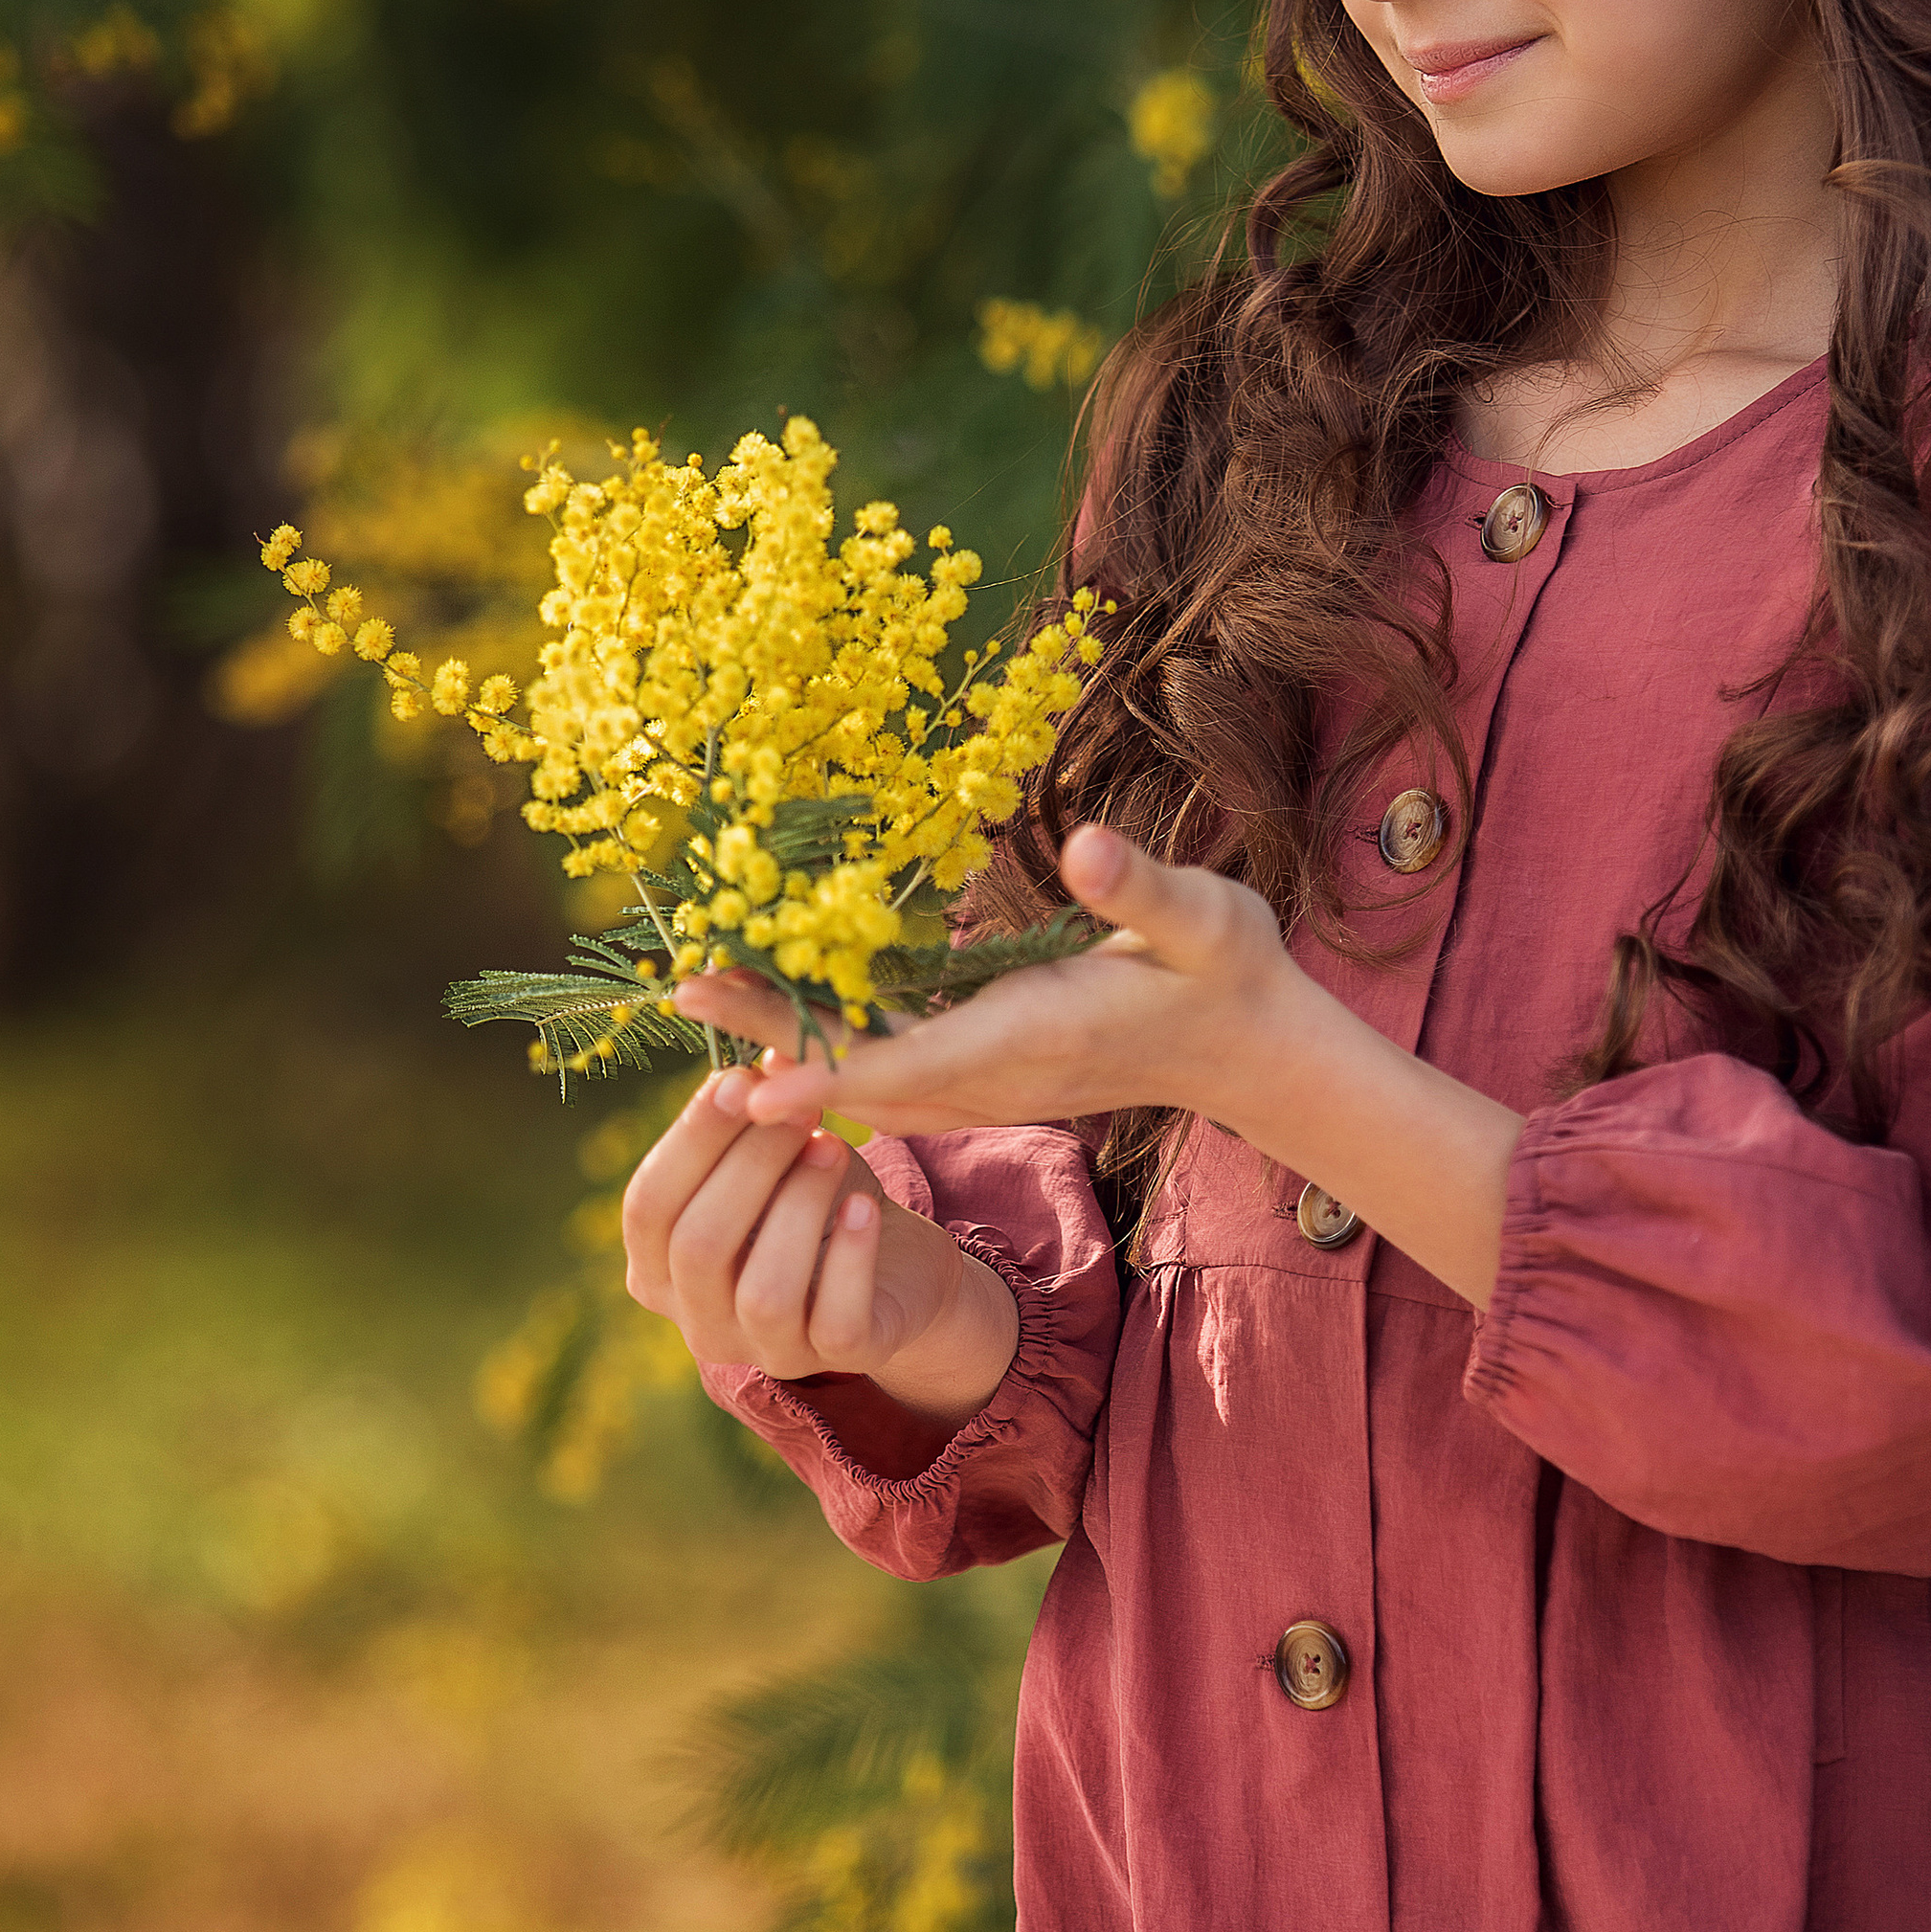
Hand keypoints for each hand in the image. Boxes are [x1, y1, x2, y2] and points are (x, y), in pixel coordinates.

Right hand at [621, 1080, 1018, 1419]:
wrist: (898, 1264)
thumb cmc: (816, 1199)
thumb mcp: (777, 1153)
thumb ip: (756, 1113)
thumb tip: (764, 1055)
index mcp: (659, 1267)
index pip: (646, 1207)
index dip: (689, 1141)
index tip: (736, 1079)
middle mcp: (699, 1320)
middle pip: (698, 1246)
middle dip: (747, 1164)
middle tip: (798, 1108)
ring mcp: (766, 1350)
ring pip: (762, 1291)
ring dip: (797, 1208)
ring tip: (832, 1148)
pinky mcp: (838, 1359)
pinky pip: (833, 1319)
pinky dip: (850, 1257)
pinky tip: (865, 1206)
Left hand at [674, 819, 1525, 1311]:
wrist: (1249, 1047)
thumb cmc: (1229, 972)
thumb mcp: (1205, 918)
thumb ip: (1142, 891)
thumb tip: (1089, 846)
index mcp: (1035, 1035)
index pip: (912, 1065)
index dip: (823, 1073)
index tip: (746, 1086)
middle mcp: (996, 1070)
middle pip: (861, 1067)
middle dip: (769, 1038)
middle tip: (681, 992)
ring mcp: (988, 1075)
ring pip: (866, 1066)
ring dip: (783, 1033)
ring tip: (700, 992)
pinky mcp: (987, 1064)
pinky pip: (890, 1059)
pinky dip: (826, 1037)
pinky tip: (773, 1008)